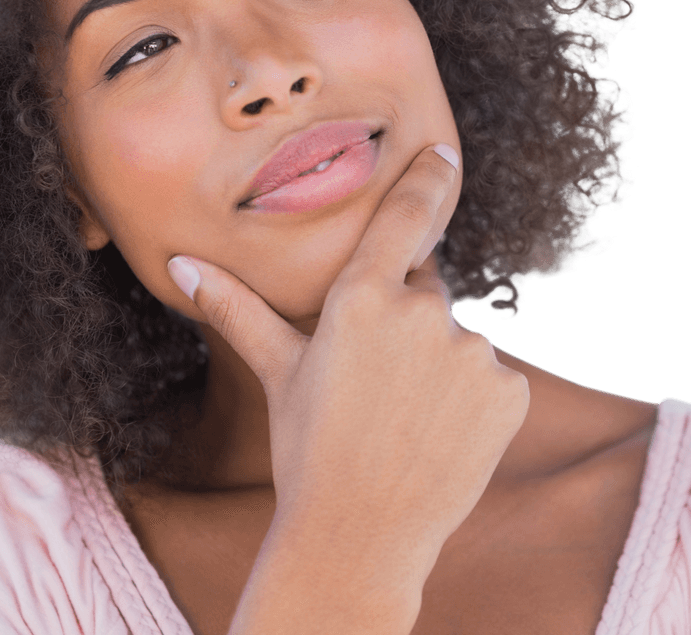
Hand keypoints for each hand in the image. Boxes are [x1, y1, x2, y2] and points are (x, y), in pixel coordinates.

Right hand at [167, 143, 529, 579]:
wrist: (359, 537)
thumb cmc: (307, 449)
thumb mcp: (278, 371)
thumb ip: (237, 308)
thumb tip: (182, 264)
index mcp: (361, 297)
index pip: (404, 217)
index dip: (427, 180)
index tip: (445, 153)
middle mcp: (421, 313)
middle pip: (425, 293)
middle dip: (407, 323)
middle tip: (379, 382)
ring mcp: (471, 352)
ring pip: (458, 341)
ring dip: (440, 365)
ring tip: (405, 417)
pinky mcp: (508, 391)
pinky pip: (493, 379)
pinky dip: (474, 400)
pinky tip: (441, 435)